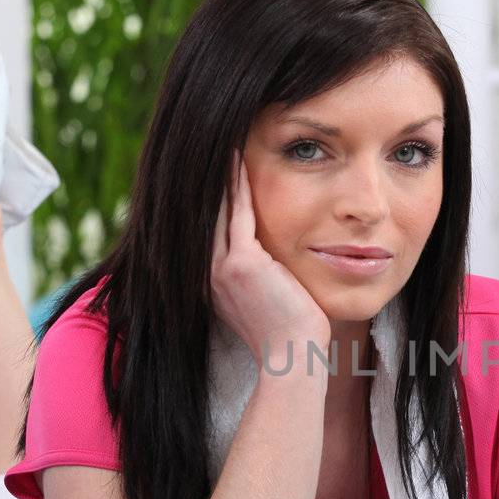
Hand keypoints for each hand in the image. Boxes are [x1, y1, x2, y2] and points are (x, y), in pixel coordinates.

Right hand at [210, 153, 329, 368]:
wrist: (294, 357)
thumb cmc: (292, 333)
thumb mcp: (270, 298)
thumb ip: (263, 275)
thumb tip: (277, 261)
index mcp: (212, 281)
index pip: (208, 228)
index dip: (210, 197)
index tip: (214, 169)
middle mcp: (208, 273)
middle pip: (205, 213)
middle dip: (207, 178)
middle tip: (212, 143)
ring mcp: (220, 268)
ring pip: (217, 208)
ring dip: (220, 173)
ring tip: (223, 141)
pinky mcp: (241, 263)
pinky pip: (238, 211)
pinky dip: (237, 182)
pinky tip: (239, 157)